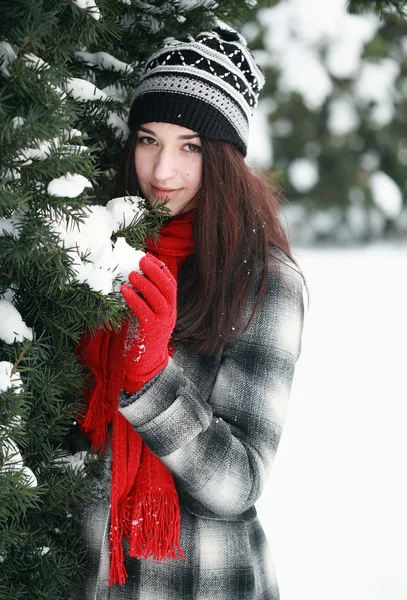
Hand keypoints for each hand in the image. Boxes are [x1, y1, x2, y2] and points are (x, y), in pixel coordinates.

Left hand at [120, 253, 176, 392]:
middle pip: (167, 288)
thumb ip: (145, 300)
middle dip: (155, 271)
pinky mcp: (151, 331)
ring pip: (158, 298)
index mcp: (171, 308)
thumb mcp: (147, 315)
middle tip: (141, 259)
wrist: (147, 365)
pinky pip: (144, 311)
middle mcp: (170, 314)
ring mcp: (163, 322)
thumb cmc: (144, 338)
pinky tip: (124, 291)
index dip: (160, 269)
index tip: (149, 257)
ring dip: (145, 283)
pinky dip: (135, 299)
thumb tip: (133, 279)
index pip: (171, 284)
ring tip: (131, 273)